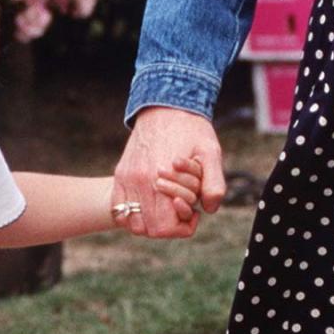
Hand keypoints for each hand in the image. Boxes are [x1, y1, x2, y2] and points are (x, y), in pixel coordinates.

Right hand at [112, 108, 225, 236]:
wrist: (165, 104)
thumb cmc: (191, 128)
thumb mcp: (210, 152)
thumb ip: (214, 183)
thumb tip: (208, 208)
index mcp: (160, 179)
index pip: (164, 227)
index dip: (183, 226)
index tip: (194, 211)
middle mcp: (138, 181)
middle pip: (149, 229)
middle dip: (169, 225)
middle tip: (181, 208)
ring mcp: (126, 178)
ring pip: (132, 222)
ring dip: (151, 222)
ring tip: (167, 207)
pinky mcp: (121, 173)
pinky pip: (120, 208)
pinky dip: (133, 214)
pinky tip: (151, 203)